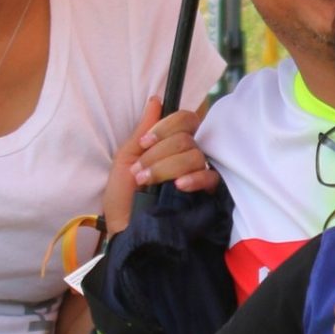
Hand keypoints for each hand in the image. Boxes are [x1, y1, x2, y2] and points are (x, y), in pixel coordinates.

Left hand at [103, 96, 218, 232]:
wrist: (125, 233)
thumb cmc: (123, 200)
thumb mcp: (126, 161)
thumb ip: (142, 131)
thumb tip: (156, 100)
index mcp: (171, 145)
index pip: (185, 120)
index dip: (167, 126)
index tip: (145, 143)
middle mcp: (188, 156)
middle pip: (187, 137)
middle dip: (159, 153)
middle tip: (140, 173)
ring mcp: (198, 175)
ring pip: (195, 155)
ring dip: (166, 167)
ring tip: (148, 184)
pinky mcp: (207, 196)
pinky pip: (211, 177)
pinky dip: (194, 178)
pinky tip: (178, 186)